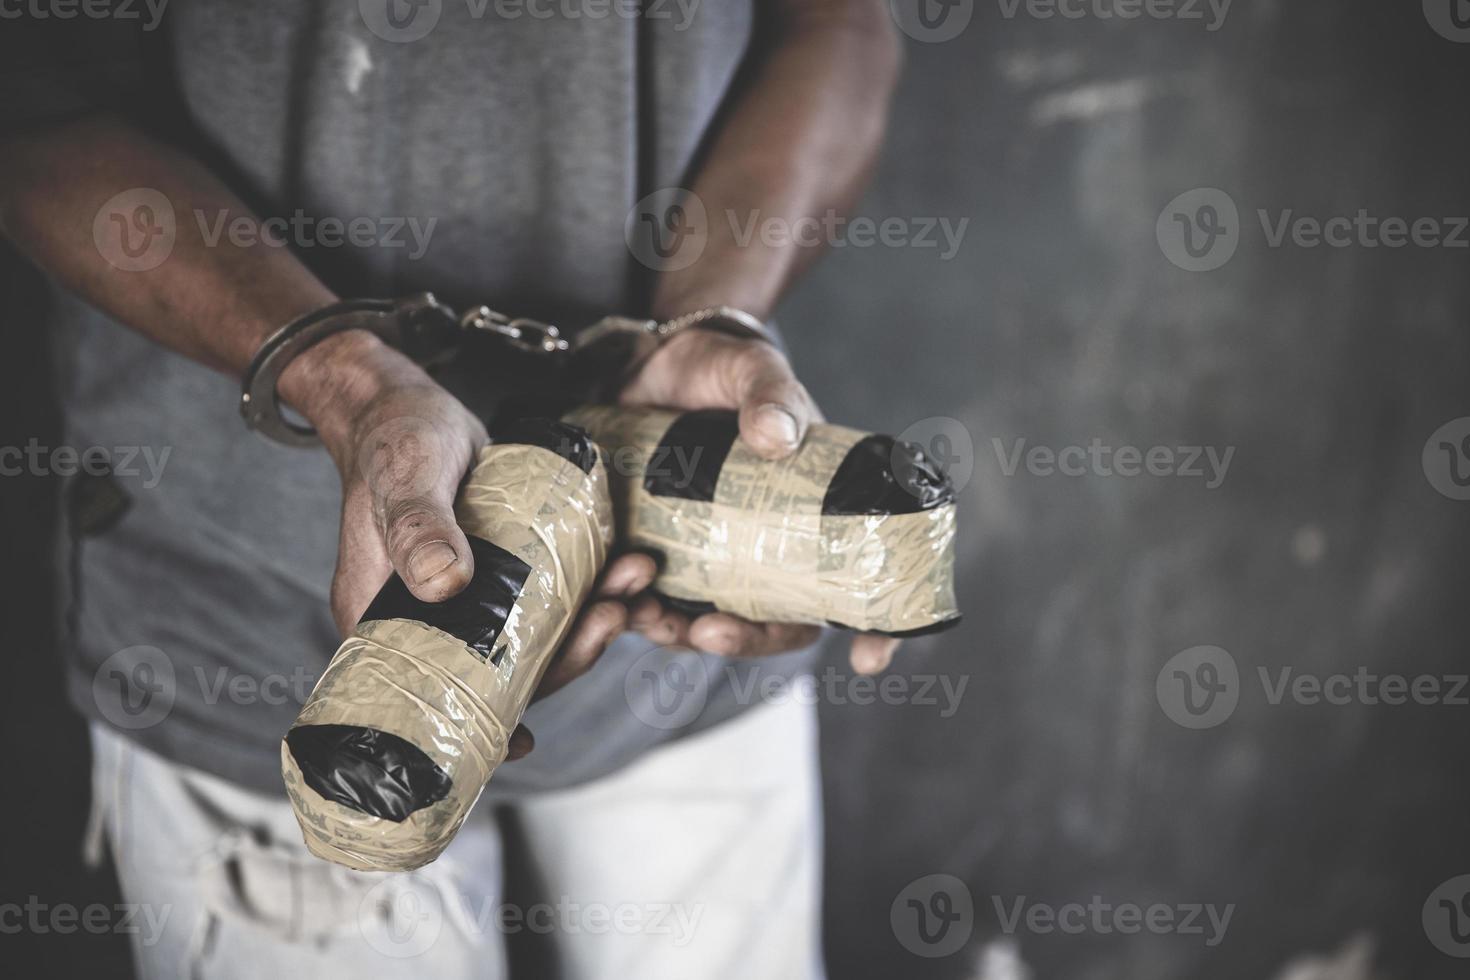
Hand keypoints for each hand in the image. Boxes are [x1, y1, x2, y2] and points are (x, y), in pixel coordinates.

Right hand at [289, 332, 655, 759]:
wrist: (405, 402)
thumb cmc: (389, 442)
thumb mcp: (403, 480)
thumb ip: (419, 529)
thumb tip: (445, 583)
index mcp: (386, 624)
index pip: (439, 691)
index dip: (482, 720)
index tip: (528, 738)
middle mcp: (432, 620)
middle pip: (507, 669)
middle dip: (568, 653)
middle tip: (613, 613)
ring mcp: (476, 594)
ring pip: (541, 632)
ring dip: (592, 618)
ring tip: (632, 578)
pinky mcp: (508, 563)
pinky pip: (554, 590)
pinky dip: (592, 584)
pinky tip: (627, 565)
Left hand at [617, 326, 899, 674]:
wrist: (651, 359)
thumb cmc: (723, 366)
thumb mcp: (754, 371)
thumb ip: (769, 396)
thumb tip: (773, 437)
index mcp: (814, 512)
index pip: (858, 577)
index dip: (875, 626)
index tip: (869, 658)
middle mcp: (769, 545)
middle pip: (778, 621)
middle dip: (748, 640)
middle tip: (710, 633)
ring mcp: (713, 554)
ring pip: (710, 621)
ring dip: (680, 634)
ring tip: (649, 617)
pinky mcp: (660, 549)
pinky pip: (654, 597)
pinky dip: (637, 607)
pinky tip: (618, 597)